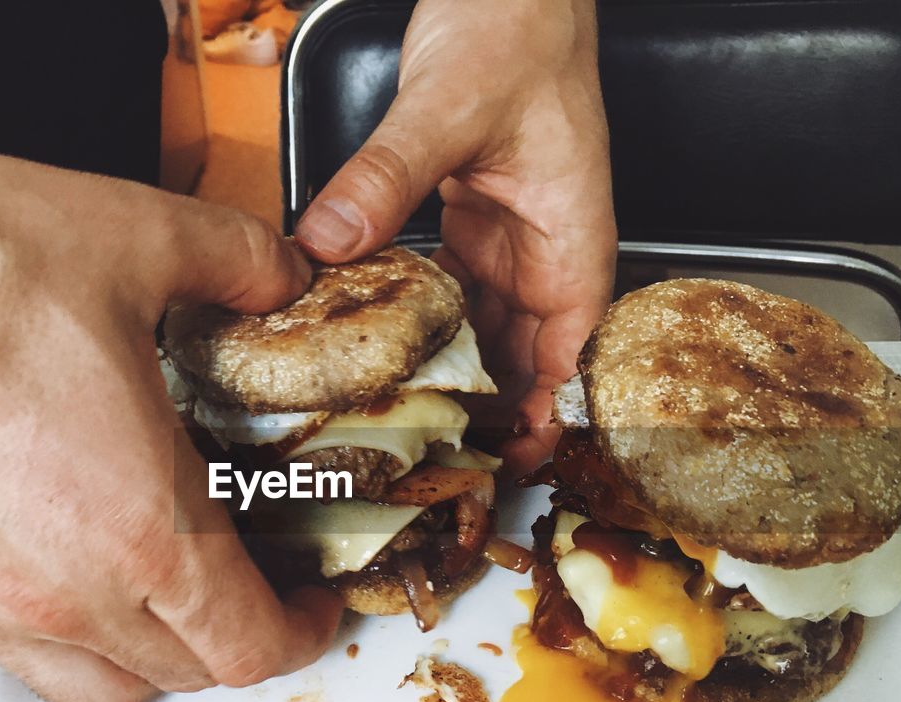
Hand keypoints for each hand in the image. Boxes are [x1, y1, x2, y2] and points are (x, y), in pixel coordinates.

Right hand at [0, 66, 340, 701]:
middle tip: (248, 584)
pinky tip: (42, 551)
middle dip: (232, 640)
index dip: (300, 633)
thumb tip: (274, 272)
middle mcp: (52, 595)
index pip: (248, 644)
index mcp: (137, 529)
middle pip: (179, 676)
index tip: (311, 607)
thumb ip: (232, 262)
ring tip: (153, 589)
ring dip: (142, 657)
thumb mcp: (129, 236)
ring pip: (87, 688)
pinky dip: (45, 628)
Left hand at [294, 0, 615, 472]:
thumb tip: (331, 239)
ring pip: (484, 326)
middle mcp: (542, 245)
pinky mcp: (469, 218)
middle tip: (440, 459)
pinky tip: (385, 347)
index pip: (567, 346)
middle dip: (488, 408)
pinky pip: (450, 288)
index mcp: (570, 234)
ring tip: (409, 423)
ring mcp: (505, 235)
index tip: (506, 459)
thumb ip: (389, 175)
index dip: (541, 409)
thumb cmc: (518, 28)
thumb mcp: (449, 105)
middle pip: (523, 350)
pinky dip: (423, 321)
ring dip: (453, 371)